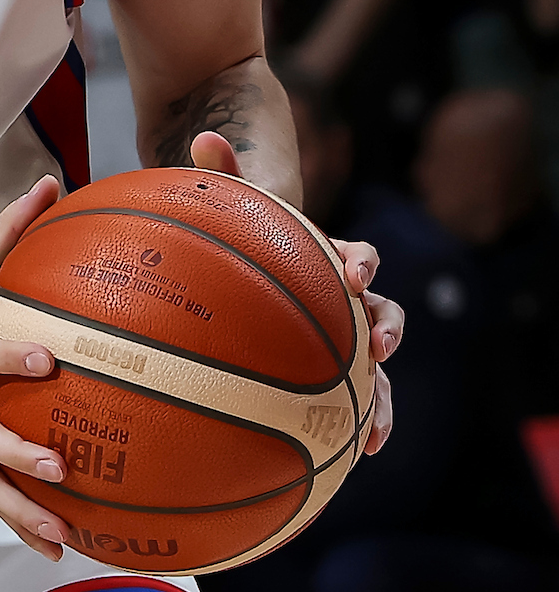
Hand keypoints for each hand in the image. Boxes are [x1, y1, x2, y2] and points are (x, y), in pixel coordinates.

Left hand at [189, 131, 399, 452]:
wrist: (234, 268)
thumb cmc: (234, 237)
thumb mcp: (227, 205)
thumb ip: (222, 172)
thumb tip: (203, 134)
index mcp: (322, 259)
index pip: (354, 256)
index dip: (360, 263)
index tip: (352, 274)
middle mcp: (338, 301)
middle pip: (379, 314)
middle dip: (388, 330)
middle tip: (380, 346)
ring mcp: (334, 339)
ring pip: (374, 369)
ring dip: (382, 396)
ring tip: (374, 429)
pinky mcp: (322, 374)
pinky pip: (346, 403)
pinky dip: (355, 427)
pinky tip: (357, 457)